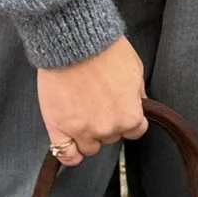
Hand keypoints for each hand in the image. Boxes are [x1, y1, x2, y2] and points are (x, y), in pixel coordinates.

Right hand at [37, 36, 147, 165]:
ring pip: (90, 146)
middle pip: (110, 137)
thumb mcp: (136, 71)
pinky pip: (65, 154)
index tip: (119, 108)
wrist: (75, 42)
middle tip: (96, 101)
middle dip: (106, 122)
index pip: (135, 131)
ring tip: (81, 112)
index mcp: (130, 116)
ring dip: (88, 134)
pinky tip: (71, 144)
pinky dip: (69, 153)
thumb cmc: (106, 52)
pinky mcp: (59, 128)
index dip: (127, 118)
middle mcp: (108, 128)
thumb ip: (138, 95)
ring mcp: (82, 130)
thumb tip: (139, 107)